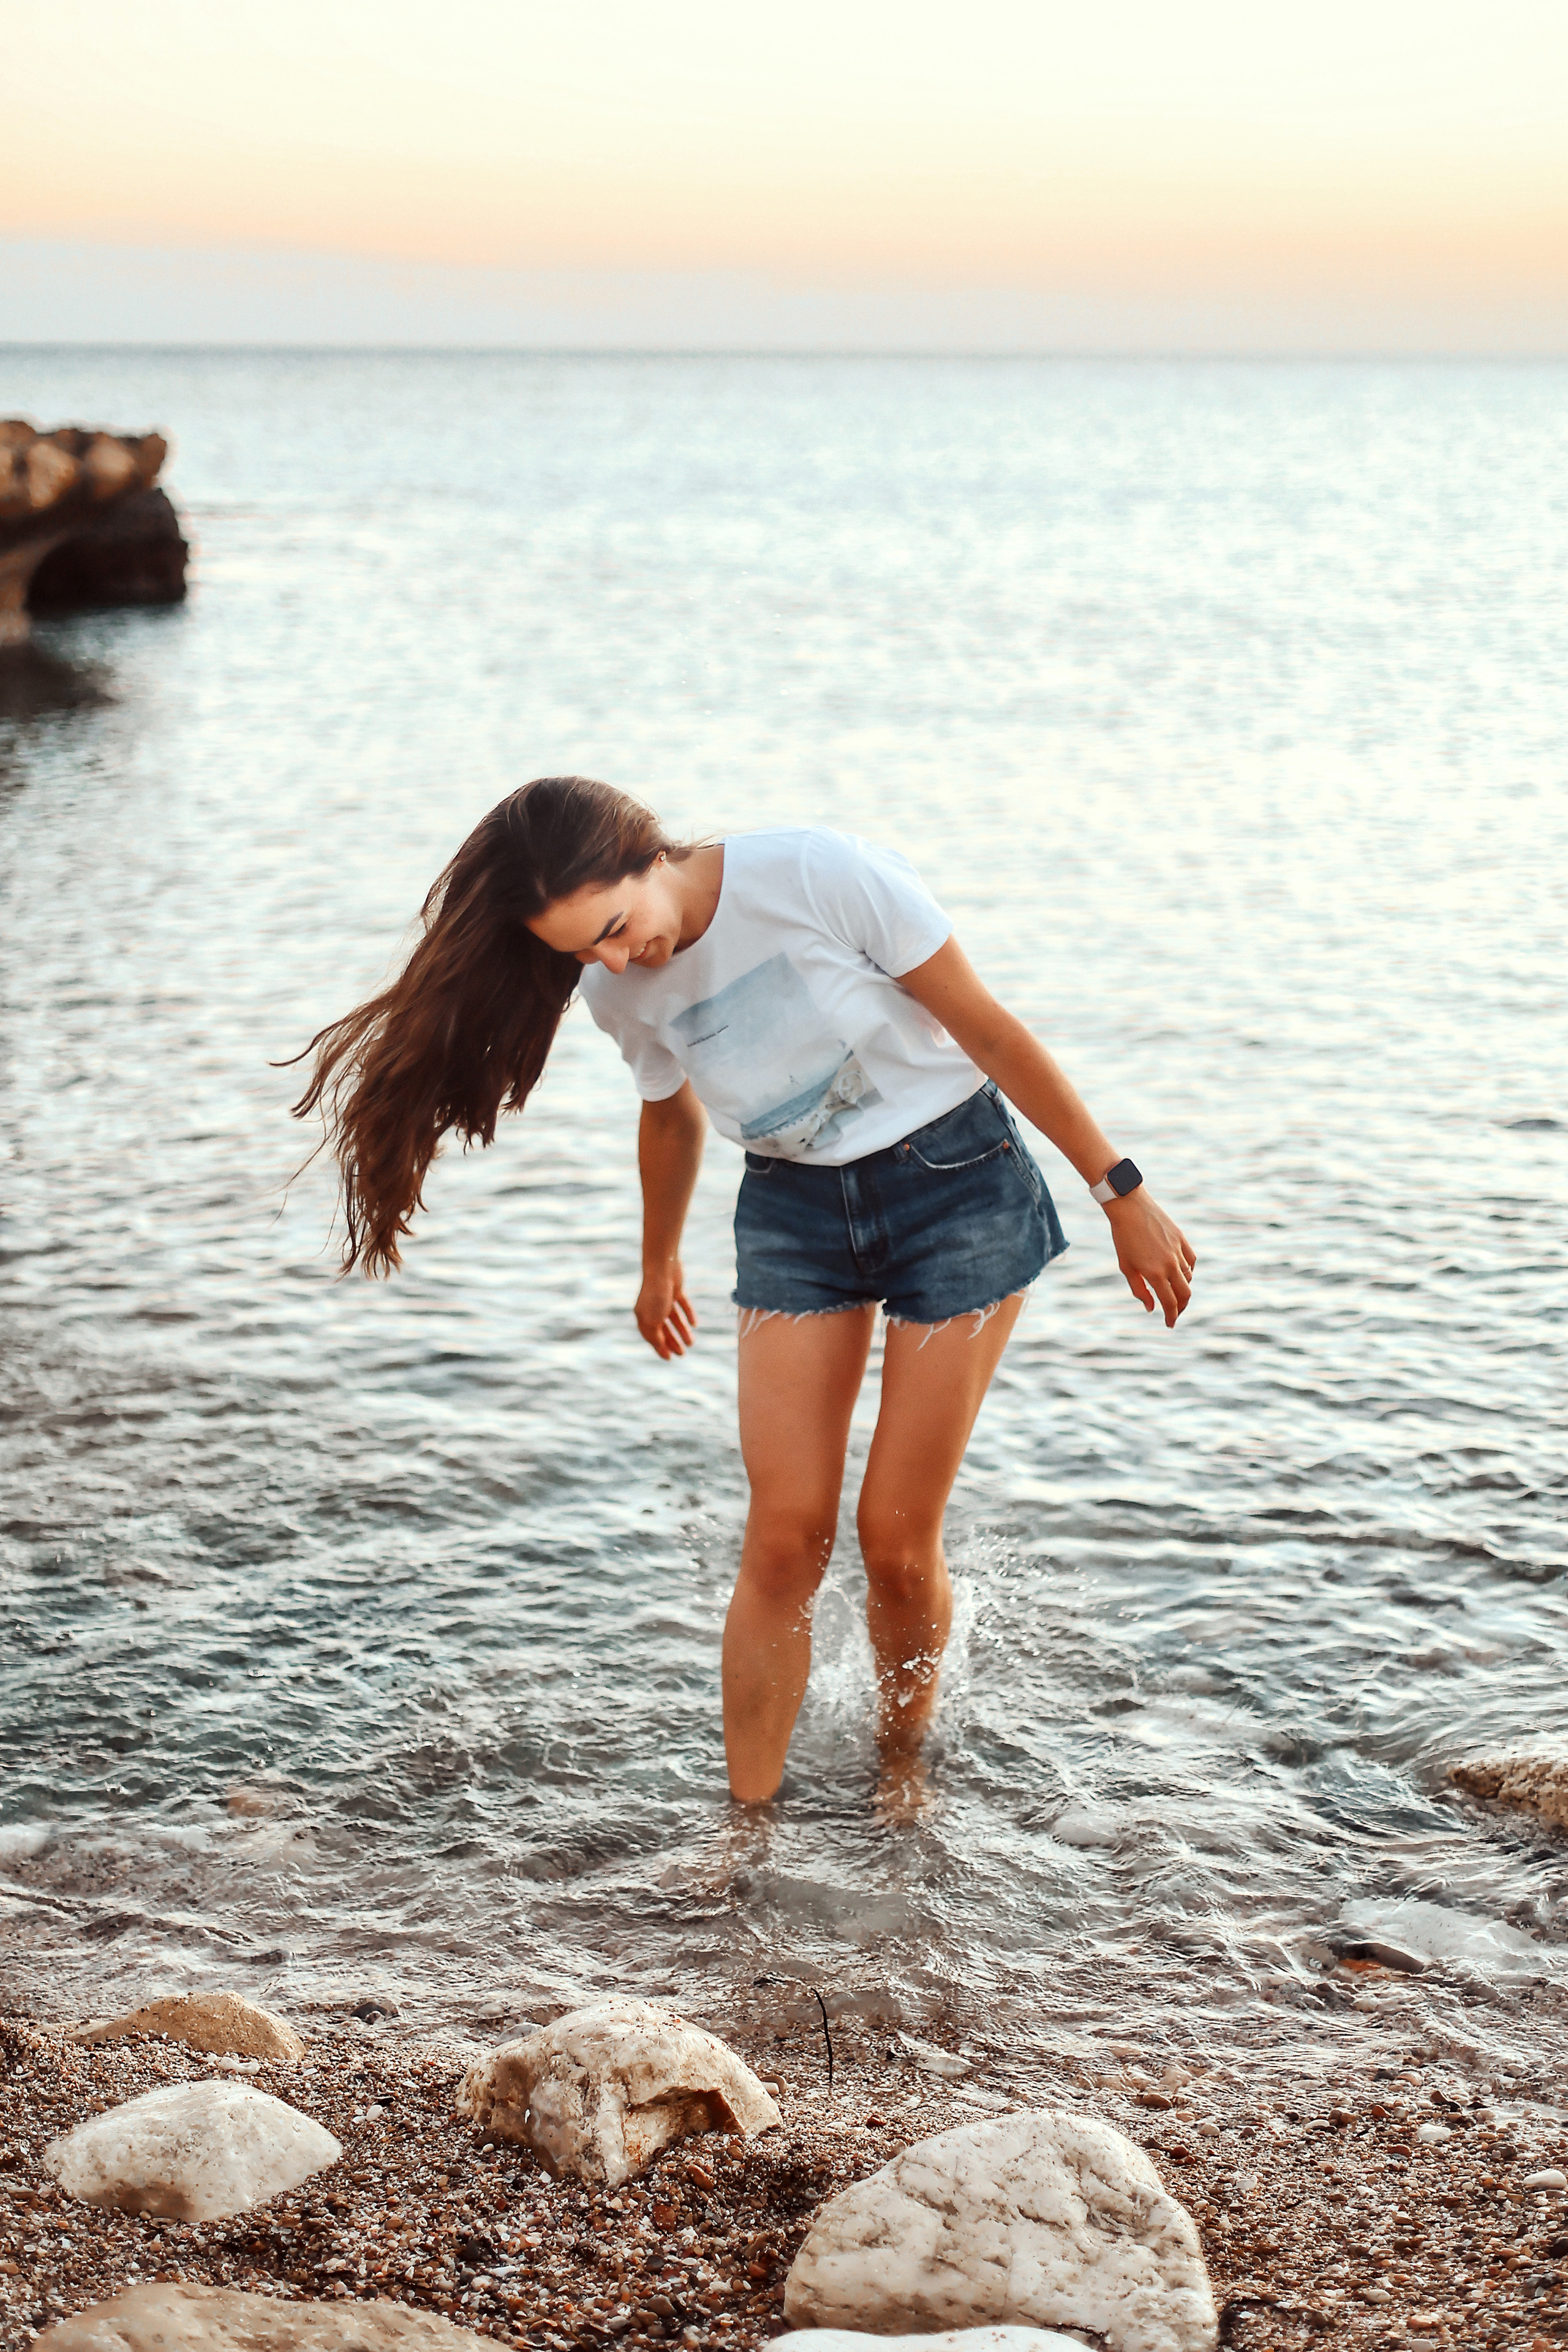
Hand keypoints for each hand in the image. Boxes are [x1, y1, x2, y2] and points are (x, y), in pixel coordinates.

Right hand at [636, 1261, 697, 1358]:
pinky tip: (694, 1324)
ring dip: (682, 1331)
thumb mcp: (652, 1320)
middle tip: (683, 1353)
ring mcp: (664, 1299)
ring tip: (691, 1342)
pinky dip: (688, 1314)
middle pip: (663, 1329)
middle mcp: (653, 1308)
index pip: (651, 1336)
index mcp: (643, 1316)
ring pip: (674, 1319)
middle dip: (673, 1342)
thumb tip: (660, 1346)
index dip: (660, 1348)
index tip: (670, 1359)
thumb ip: (655, 1335)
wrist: (663, 1267)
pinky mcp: (675, 1290)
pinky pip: (682, 1305)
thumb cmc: (655, 1295)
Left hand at [1104, 1192, 1194, 1326]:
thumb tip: (1152, 1308)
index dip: (1171, 1317)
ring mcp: (1178, 1251)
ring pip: (1189, 1278)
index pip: (1169, 1303)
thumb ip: (1140, 1290)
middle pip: (1185, 1294)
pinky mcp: (1182, 1239)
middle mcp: (1170, 1264)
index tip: (1170, 1324)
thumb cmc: (1123, 1238)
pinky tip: (1181, 1273)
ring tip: (1173, 1291)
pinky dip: (1189, 1271)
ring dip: (1183, 1288)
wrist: (1129, 1208)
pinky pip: (1192, 1261)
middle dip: (1181, 1307)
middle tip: (1174, 1312)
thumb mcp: (1126, 1267)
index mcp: (1155, 1273)